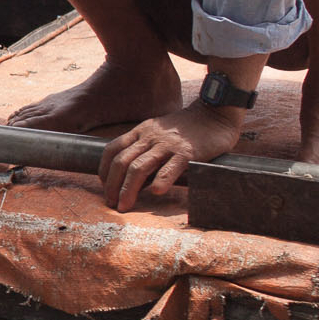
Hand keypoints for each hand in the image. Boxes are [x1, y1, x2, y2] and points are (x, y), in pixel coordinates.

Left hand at [99, 104, 248, 209]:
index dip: (103, 170)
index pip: (112, 150)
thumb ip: (145, 149)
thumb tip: (134, 179)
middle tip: (111, 203)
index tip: (105, 187)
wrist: (214, 113)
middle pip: (121, 162)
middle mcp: (150, 137)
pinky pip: (170, 168)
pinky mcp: (187, 152)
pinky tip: (155, 192)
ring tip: (125, 206)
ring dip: (127, 189)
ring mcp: (168, 144)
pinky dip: (160, 181)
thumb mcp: (158, 133)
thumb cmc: (187, 128)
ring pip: (139, 167)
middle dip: (112, 185)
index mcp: (141, 131)